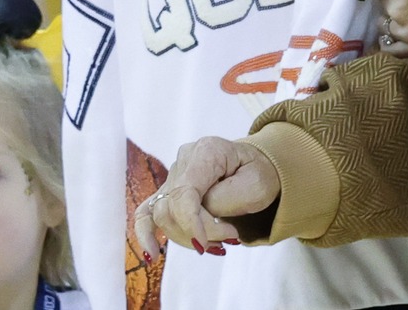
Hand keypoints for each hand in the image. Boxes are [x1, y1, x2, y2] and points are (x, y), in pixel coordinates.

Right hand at [133, 136, 280, 259]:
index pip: (184, 193)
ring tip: (216, 241)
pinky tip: (151, 256)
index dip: (191, 223)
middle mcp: (184, 159)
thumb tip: (195, 218)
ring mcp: (174, 174)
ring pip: (162, 216)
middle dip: (199, 231)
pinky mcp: (167, 191)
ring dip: (187, 237)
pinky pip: (146, 213)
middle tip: (230, 238)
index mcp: (207, 151)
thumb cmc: (260, 174)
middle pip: (173, 207)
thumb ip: (222, 200)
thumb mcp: (255, 186)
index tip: (206, 244)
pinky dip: (146, 235)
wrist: (260, 167)